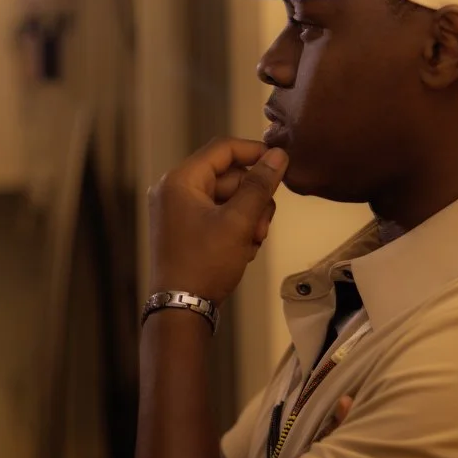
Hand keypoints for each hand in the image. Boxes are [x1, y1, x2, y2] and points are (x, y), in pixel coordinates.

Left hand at [147, 137, 287, 303]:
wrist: (180, 308)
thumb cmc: (206, 262)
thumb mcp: (238, 222)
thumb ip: (259, 186)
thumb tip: (279, 154)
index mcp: (180, 180)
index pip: (223, 148)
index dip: (255, 152)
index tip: (282, 164)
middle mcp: (174, 189)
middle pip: (228, 176)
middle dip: (253, 199)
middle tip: (263, 226)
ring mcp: (177, 210)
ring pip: (227, 198)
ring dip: (248, 217)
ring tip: (253, 241)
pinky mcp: (184, 229)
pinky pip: (218, 215)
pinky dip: (235, 228)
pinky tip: (242, 249)